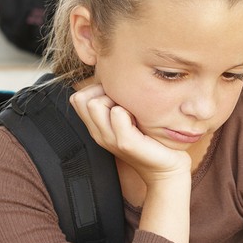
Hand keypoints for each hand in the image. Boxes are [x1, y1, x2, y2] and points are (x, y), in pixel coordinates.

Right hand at [70, 84, 190, 185]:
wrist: (166, 167)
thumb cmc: (149, 139)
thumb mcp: (127, 118)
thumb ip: (116, 102)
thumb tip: (114, 75)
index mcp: (97, 127)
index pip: (77, 97)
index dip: (96, 89)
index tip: (117, 97)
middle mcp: (98, 133)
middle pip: (82, 98)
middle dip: (103, 92)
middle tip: (125, 104)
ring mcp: (109, 139)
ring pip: (95, 104)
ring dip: (115, 100)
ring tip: (132, 111)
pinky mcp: (125, 142)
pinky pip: (117, 114)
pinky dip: (129, 111)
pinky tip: (140, 120)